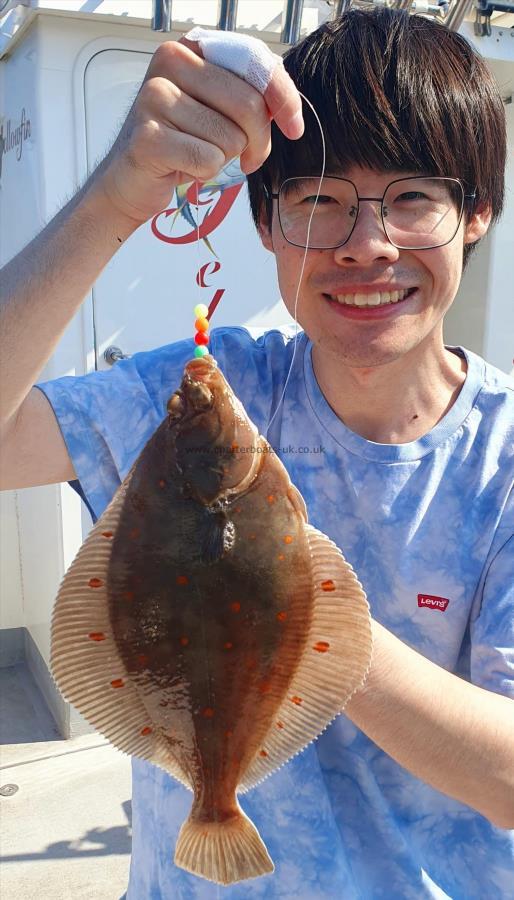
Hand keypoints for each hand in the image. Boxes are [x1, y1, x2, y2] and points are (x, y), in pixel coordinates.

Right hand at [94, 36, 302, 226]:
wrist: (132, 179)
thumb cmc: (181, 143)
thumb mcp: (218, 109)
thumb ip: (249, 92)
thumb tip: (286, 102)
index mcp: (191, 47)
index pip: (254, 61)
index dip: (283, 96)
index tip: (294, 126)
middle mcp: (169, 62)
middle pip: (248, 105)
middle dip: (258, 141)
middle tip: (249, 157)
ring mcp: (153, 97)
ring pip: (230, 138)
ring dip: (225, 158)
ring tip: (202, 156)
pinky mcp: (148, 137)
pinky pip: (208, 161)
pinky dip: (205, 173)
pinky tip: (185, 167)